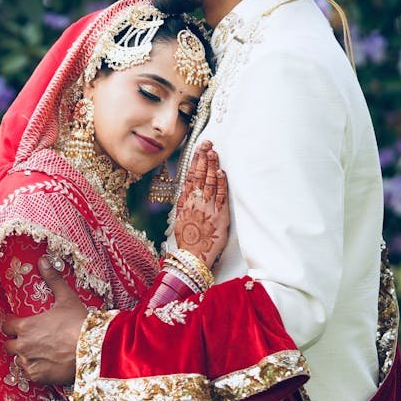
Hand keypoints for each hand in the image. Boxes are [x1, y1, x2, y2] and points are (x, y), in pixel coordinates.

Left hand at [1, 257, 87, 384]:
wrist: (93, 351)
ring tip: (42, 352)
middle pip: (9, 344)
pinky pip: (30, 374)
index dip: (12, 323)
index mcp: (25, 326)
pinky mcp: (38, 377)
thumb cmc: (79, 323)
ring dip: (26, 356)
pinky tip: (48, 364)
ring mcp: (29, 363)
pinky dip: (36, 370)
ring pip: (19, 360)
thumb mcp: (66, 298)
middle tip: (31, 339)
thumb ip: (53, 280)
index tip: (18, 323)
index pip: (6, 325)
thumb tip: (43, 260)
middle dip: (17, 341)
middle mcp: (22, 346)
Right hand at [173, 141, 228, 269]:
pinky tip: (221, 172)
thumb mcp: (179, 218)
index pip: (190, 176)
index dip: (195, 160)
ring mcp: (208, 209)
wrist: (193, 257)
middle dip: (204, 157)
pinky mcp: (220, 217)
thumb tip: (186, 185)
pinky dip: (221, 183)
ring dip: (212, 166)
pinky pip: (221, 197)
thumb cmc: (188, 240)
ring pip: (210, 183)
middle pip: (200, 175)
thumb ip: (183, 201)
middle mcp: (196, 203)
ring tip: (214, 152)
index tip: (198, 147)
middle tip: (208, 143)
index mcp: (186, 202)